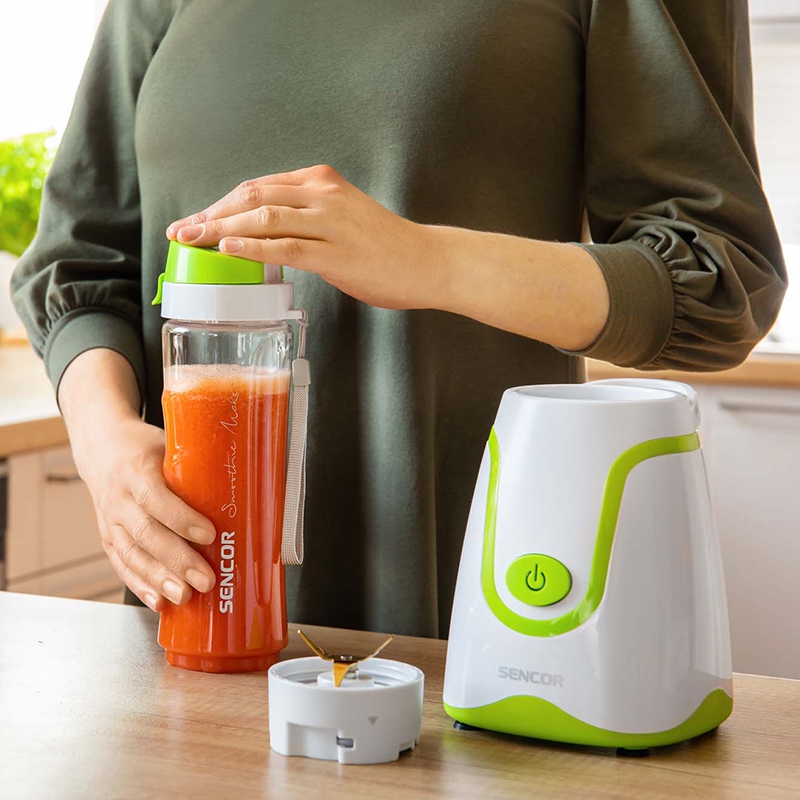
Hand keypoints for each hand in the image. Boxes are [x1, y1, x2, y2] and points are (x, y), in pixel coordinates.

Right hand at [60, 350, 216, 610]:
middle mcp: (118, 499)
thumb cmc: (145, 447)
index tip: (209, 535)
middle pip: (146, 535)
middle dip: (178, 560)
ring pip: (133, 555)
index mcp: (136, 471)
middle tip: (206, 580)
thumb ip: (198, 463)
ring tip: (185, 596)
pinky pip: (122, 566)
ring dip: (160, 580)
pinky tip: (160, 602)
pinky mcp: (107, 539)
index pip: (156, 498)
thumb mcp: (170, 444)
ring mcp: (109, 522)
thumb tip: (249, 479)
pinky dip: (141, 586)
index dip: (182, 519)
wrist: (101, 449)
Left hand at [166, 164, 446, 309]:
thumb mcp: (343, 219)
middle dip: (211, 214)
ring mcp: (329, 221)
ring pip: (263, 218)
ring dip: (221, 230)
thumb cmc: (387, 247)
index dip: (221, 203)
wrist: (428, 261)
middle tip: (181, 231)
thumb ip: (307, 220)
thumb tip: (269, 236)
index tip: (196, 219)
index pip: (259, 187)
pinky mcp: (336, 252)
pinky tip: (228, 250)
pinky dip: (252, 247)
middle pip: (252, 196)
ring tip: (192, 241)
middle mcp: (322, 194)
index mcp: (321, 182)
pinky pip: (285, 247)